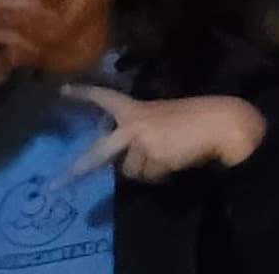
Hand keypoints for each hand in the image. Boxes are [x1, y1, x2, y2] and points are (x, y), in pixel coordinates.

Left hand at [66, 88, 267, 179]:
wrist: (224, 122)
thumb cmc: (200, 116)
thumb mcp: (165, 118)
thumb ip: (145, 132)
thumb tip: (131, 158)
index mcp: (137, 109)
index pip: (106, 98)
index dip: (84, 94)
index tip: (63, 90)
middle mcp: (133, 125)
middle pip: (98, 153)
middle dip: (75, 172)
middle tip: (53, 189)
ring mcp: (141, 143)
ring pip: (133, 171)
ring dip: (150, 168)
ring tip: (174, 155)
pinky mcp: (153, 158)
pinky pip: (152, 176)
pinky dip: (164, 173)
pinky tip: (180, 161)